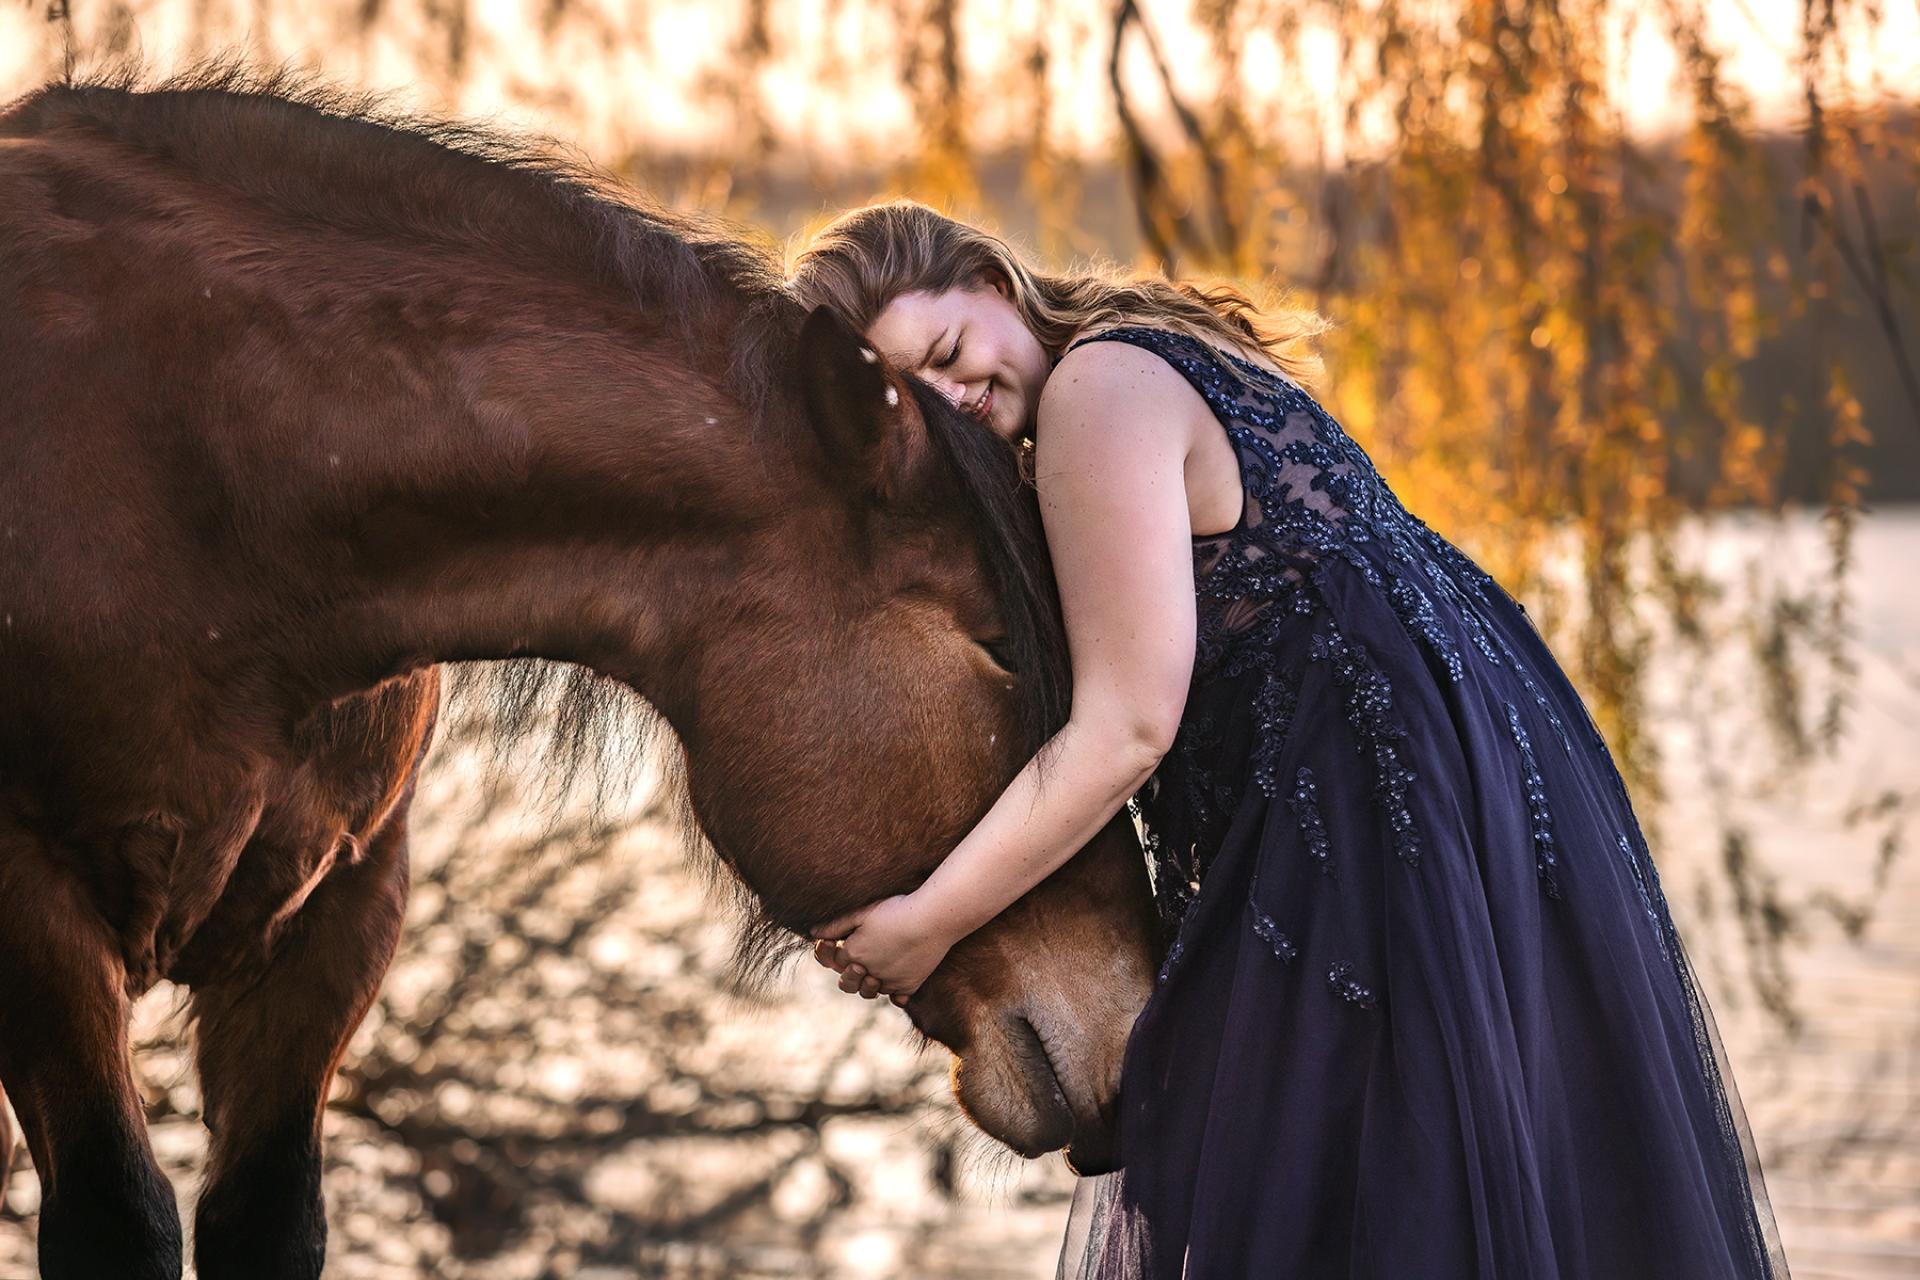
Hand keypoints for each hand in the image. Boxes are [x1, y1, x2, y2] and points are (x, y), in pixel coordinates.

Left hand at [809, 894, 950, 1006]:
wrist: (932, 920)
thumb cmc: (896, 910)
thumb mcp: (862, 913)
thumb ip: (836, 925)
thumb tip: (813, 933)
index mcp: (853, 954)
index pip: (835, 960)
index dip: (832, 952)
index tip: (836, 943)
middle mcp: (868, 972)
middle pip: (848, 983)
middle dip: (848, 974)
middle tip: (858, 962)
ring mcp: (889, 982)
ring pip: (871, 991)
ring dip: (868, 984)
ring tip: (874, 971)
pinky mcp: (909, 986)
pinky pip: (897, 998)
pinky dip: (893, 993)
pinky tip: (895, 980)